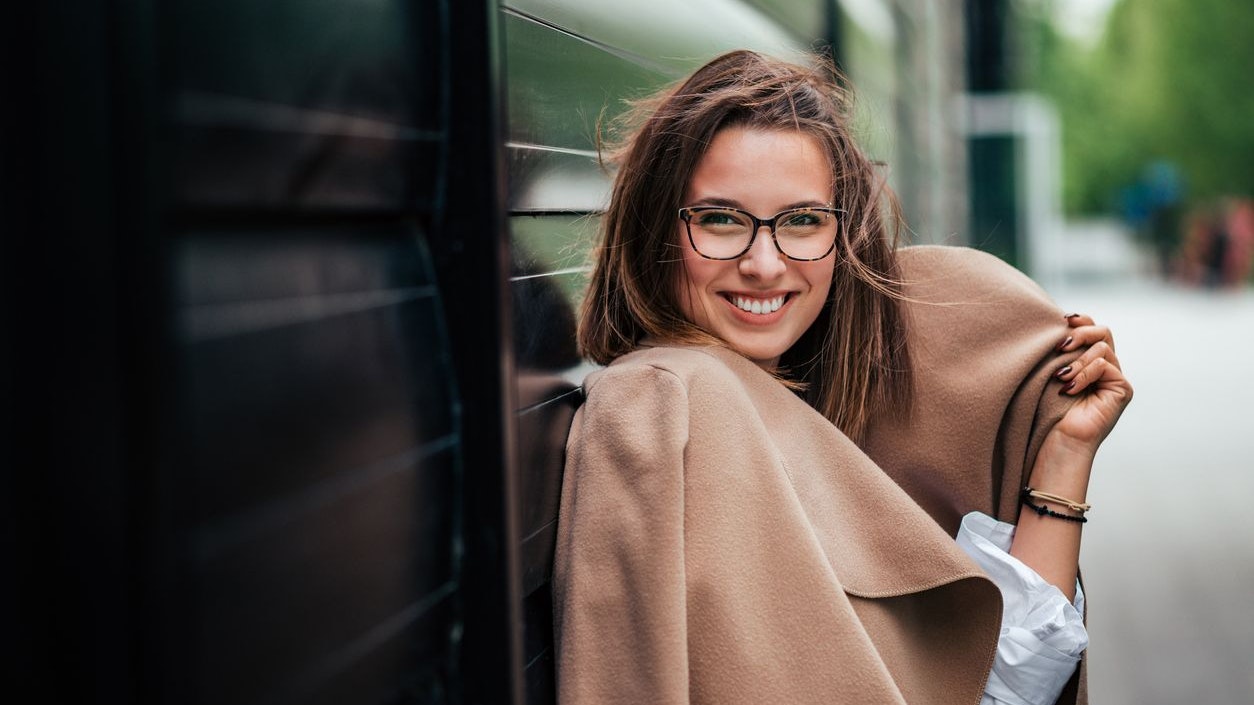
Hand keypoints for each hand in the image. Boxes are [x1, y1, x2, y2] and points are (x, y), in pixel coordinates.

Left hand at [1049, 313, 1133, 452]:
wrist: (1059, 442)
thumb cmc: (1047, 411)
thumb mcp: (1050, 373)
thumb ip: (1060, 352)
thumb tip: (1057, 326)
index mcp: (1088, 361)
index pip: (1092, 329)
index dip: (1081, 320)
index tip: (1062, 319)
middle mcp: (1105, 368)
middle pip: (1103, 332)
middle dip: (1081, 333)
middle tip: (1060, 346)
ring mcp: (1115, 378)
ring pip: (1102, 348)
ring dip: (1077, 360)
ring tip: (1060, 377)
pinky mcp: (1122, 389)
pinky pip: (1105, 365)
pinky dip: (1084, 373)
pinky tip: (1069, 388)